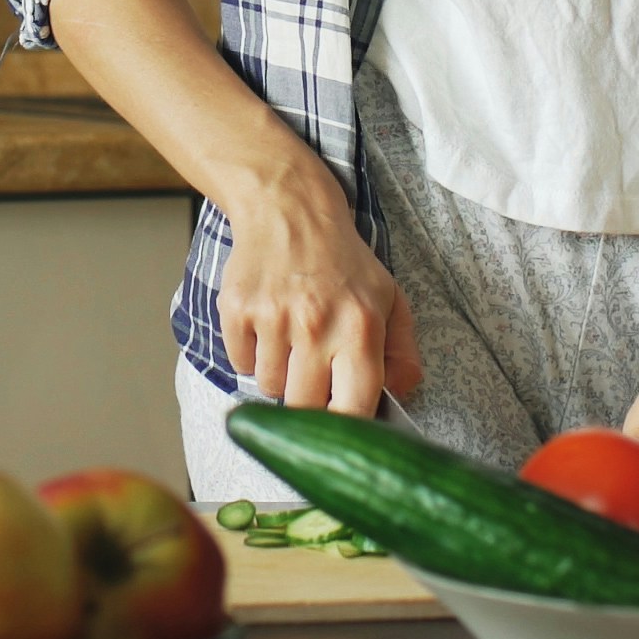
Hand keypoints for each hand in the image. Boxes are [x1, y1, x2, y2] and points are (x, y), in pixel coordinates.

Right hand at [220, 174, 423, 417]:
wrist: (289, 210)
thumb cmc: (343, 262)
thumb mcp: (389, 299)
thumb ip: (402, 353)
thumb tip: (399, 396)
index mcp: (361, 328)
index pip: (352, 409)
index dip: (345, 427)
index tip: (340, 422)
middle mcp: (317, 325)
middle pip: (303, 407)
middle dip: (307, 399)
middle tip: (313, 373)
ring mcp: (273, 317)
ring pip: (268, 388)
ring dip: (278, 375)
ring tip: (290, 341)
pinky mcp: (236, 310)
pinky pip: (240, 363)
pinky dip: (251, 354)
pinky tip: (266, 326)